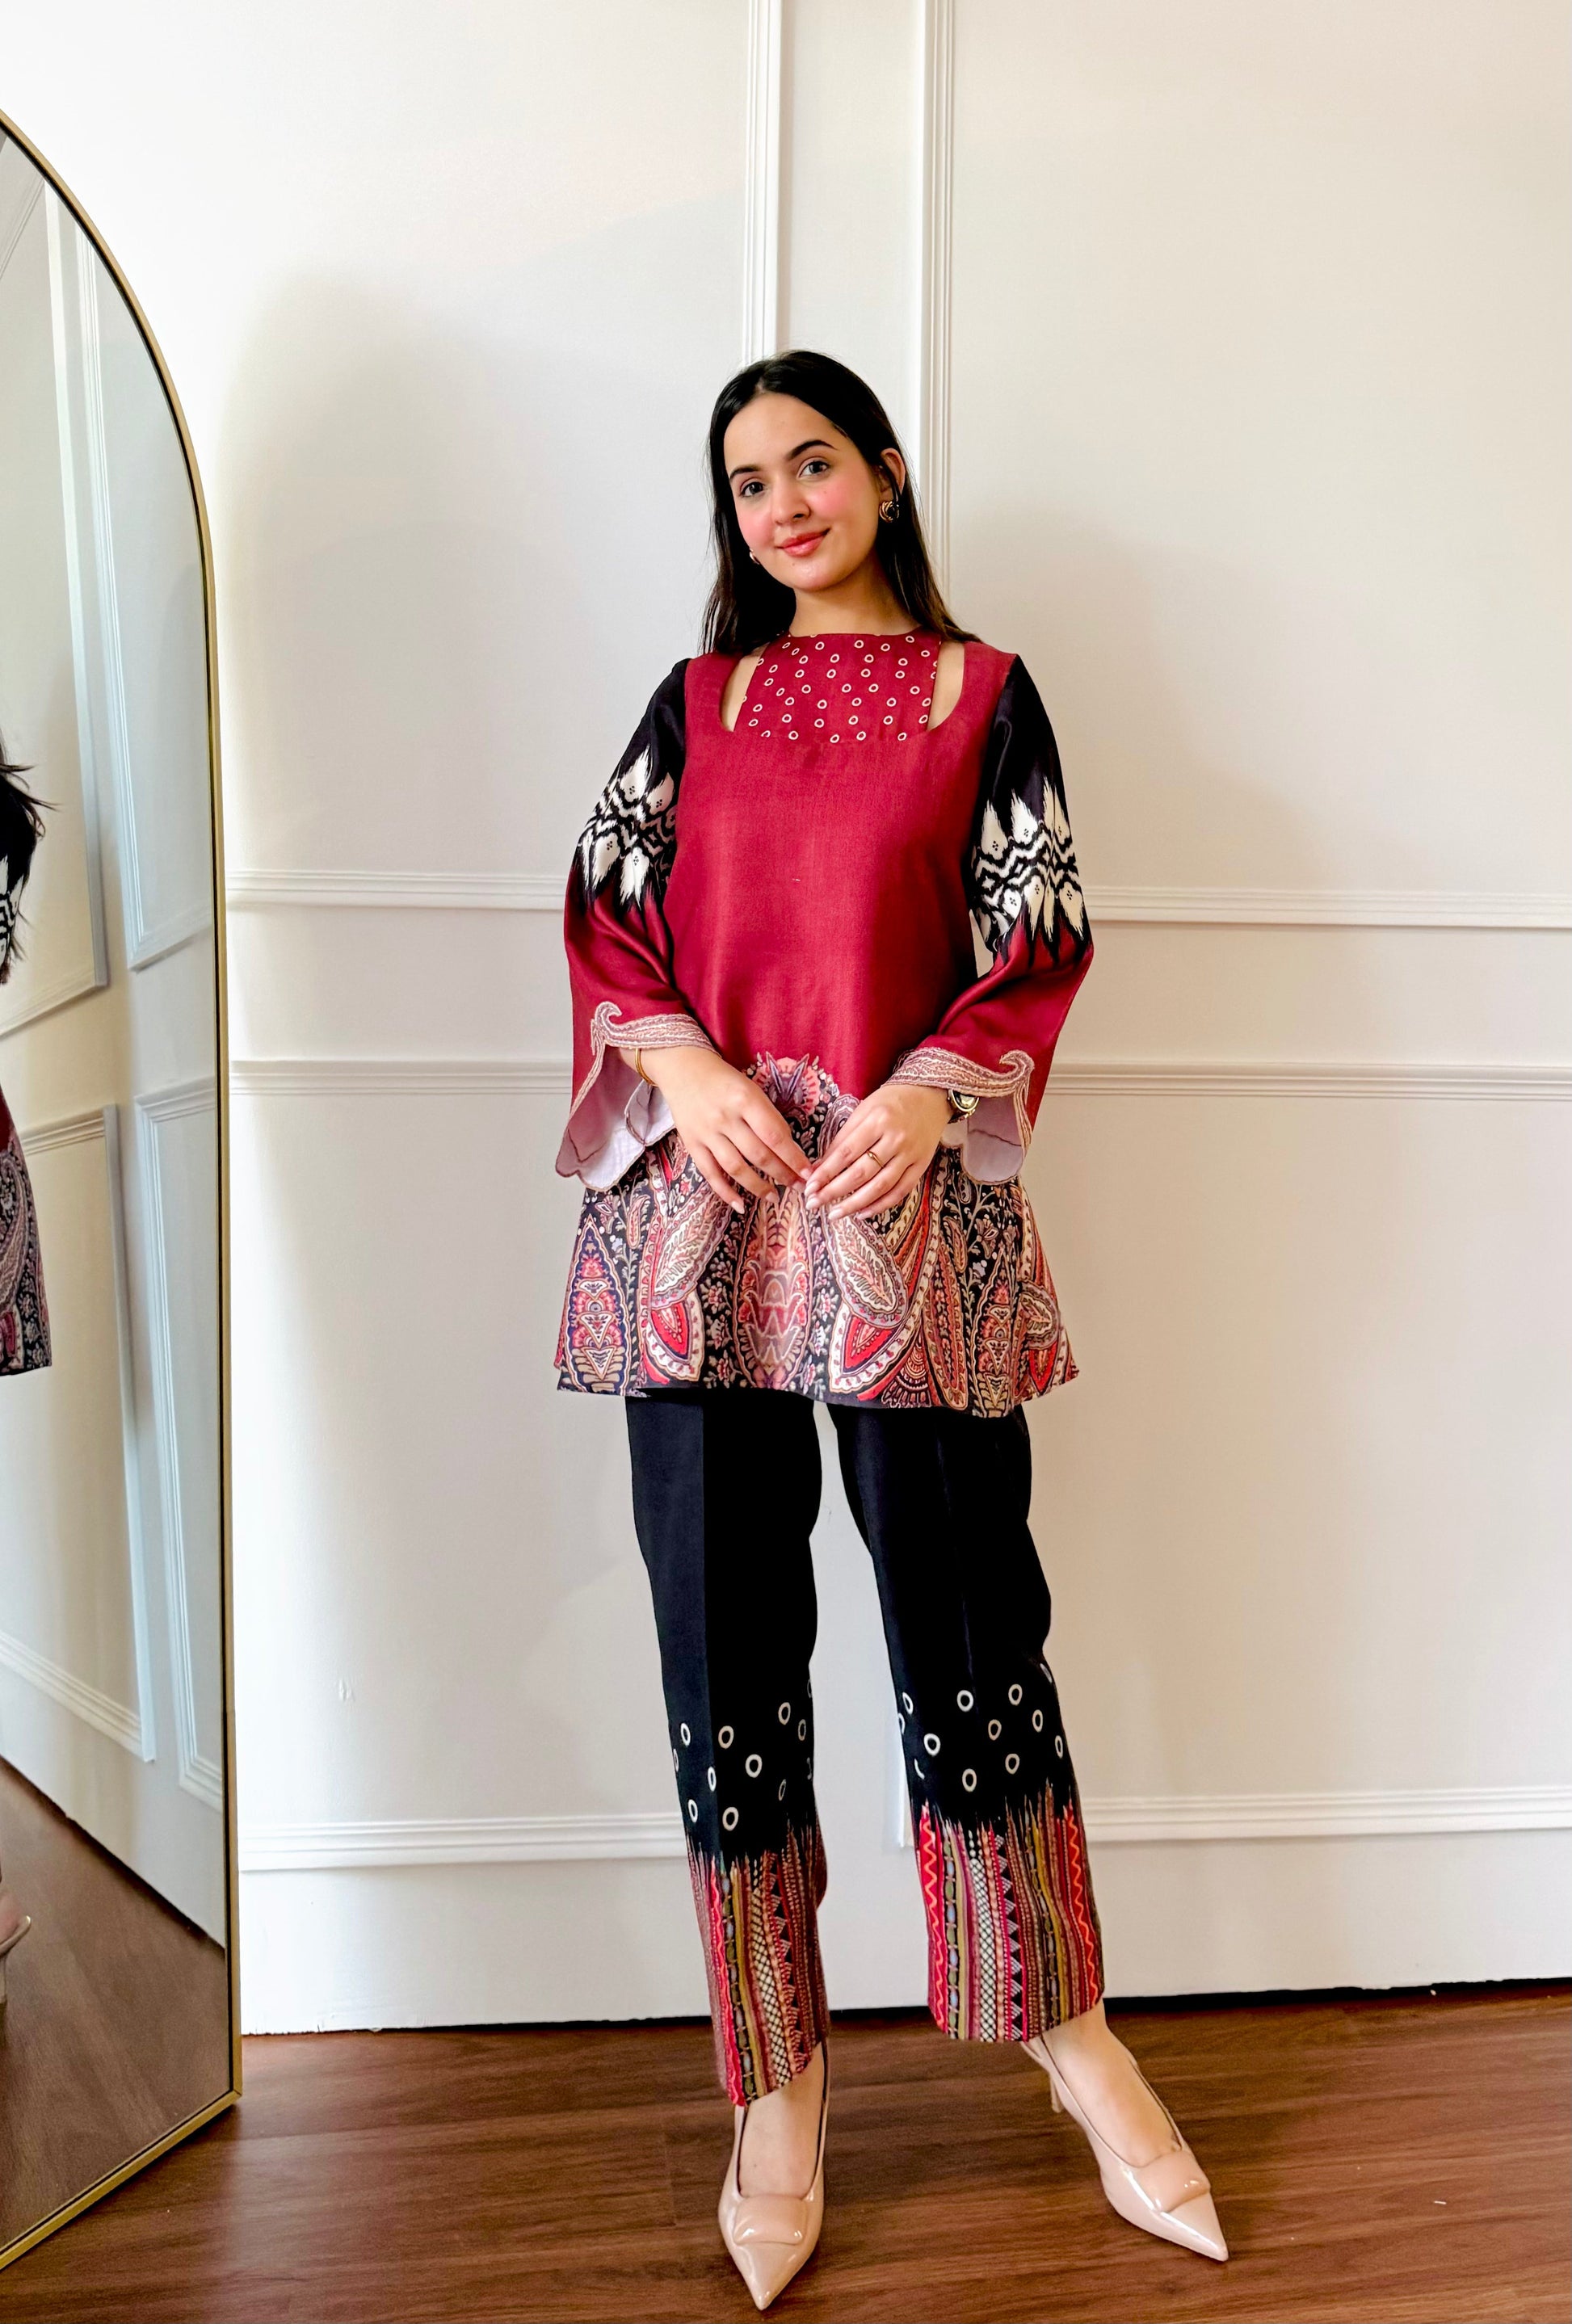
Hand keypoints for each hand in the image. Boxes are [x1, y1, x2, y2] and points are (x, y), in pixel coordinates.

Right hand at [628, 1047, 808, 1213]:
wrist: (683, 1068)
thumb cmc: (724, 1080)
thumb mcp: (750, 1089)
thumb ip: (767, 1117)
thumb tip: (789, 1150)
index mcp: (745, 1099)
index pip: (775, 1135)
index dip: (794, 1157)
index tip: (808, 1172)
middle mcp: (725, 1117)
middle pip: (759, 1154)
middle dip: (782, 1174)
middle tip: (798, 1187)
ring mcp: (706, 1133)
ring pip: (736, 1168)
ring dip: (758, 1186)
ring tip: (774, 1197)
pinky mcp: (692, 1143)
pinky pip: (710, 1174)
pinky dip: (725, 1192)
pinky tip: (740, 1205)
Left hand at [802, 1082, 950, 1219]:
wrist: (930, 1094)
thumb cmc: (891, 1101)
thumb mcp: (863, 1110)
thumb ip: (842, 1138)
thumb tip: (819, 1166)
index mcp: (877, 1120)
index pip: (846, 1152)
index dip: (826, 1173)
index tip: (810, 1187)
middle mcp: (895, 1139)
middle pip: (861, 1173)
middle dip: (834, 1192)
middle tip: (814, 1204)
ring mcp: (910, 1154)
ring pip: (880, 1186)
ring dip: (854, 1204)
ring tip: (835, 1214)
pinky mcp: (921, 1165)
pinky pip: (900, 1191)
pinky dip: (880, 1205)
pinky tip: (862, 1213)